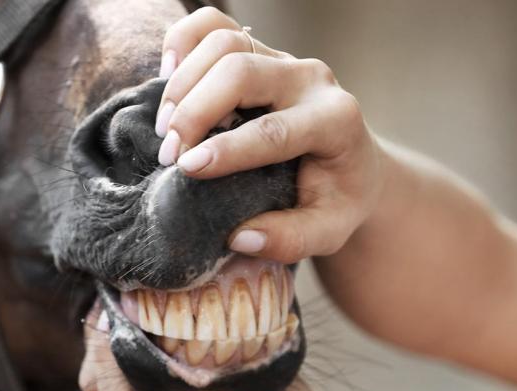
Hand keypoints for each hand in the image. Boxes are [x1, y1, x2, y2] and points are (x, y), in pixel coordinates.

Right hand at [155, 7, 386, 263]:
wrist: (351, 165)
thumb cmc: (336, 200)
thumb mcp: (328, 231)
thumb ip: (290, 240)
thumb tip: (239, 238)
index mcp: (336, 121)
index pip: (275, 128)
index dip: (227, 149)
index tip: (187, 169)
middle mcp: (311, 80)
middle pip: (242, 70)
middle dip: (196, 111)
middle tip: (169, 155)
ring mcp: (283, 58)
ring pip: (225, 42)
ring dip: (184, 83)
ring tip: (165, 129)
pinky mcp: (259, 50)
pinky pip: (214, 25)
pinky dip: (182, 41)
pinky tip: (166, 77)